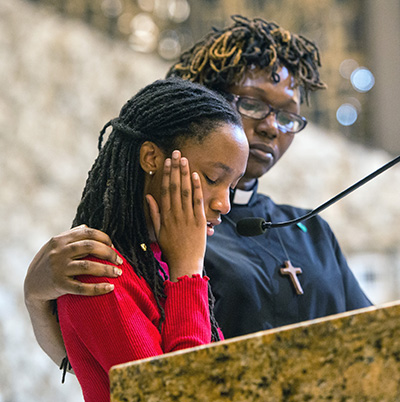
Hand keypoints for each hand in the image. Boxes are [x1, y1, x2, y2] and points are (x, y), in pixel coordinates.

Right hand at [24, 225, 122, 305]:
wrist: (31, 286)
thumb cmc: (49, 263)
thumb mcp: (55, 246)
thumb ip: (71, 236)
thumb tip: (87, 226)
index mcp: (60, 240)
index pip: (88, 233)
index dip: (104, 238)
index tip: (113, 246)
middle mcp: (59, 252)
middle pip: (91, 247)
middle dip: (109, 253)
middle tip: (120, 261)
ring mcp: (58, 268)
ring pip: (88, 266)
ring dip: (107, 269)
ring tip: (119, 273)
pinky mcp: (59, 284)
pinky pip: (82, 287)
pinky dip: (98, 288)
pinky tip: (110, 287)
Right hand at [146, 151, 206, 280]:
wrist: (185, 264)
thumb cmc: (171, 249)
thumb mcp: (158, 232)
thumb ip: (154, 213)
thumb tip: (149, 196)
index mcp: (165, 216)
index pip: (165, 190)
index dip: (166, 175)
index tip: (167, 162)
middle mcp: (175, 214)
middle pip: (175, 187)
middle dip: (175, 169)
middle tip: (176, 153)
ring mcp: (188, 217)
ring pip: (186, 191)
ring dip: (185, 174)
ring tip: (185, 160)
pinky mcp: (199, 221)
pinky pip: (197, 202)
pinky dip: (197, 188)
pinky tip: (196, 176)